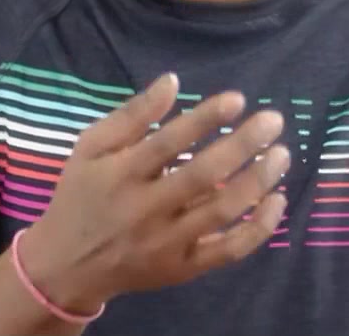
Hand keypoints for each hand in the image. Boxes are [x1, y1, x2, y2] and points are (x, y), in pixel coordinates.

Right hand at [18, 75, 290, 313]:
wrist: (67, 266)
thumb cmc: (83, 194)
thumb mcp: (91, 147)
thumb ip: (131, 115)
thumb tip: (173, 81)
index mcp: (120, 175)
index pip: (168, 143)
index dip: (205, 119)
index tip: (238, 99)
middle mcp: (144, 210)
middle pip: (202, 176)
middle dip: (243, 145)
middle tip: (274, 120)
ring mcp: (167, 243)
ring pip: (221, 212)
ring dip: (258, 181)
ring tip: (281, 154)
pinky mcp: (183, 268)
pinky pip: (229, 251)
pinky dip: (259, 228)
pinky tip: (277, 199)